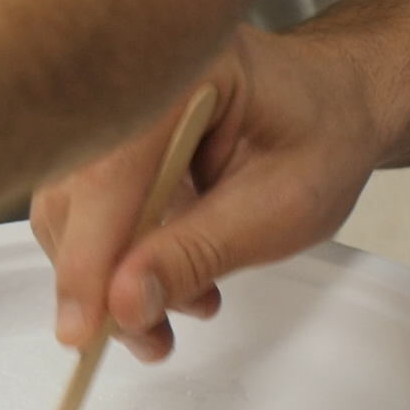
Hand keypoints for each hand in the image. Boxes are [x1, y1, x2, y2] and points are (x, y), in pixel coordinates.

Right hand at [29, 24, 381, 360]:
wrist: (336, 111)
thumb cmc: (321, 139)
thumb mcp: (275, 209)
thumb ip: (195, 253)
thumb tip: (125, 301)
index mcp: (174, 74)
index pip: (107, 177)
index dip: (88, 259)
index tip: (81, 328)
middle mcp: (131, 88)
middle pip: (74, 200)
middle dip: (101, 281)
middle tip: (144, 335)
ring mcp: (115, 119)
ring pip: (74, 217)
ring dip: (113, 280)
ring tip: (178, 310)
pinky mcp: (111, 152)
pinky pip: (90, 217)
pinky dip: (122, 264)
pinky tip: (171, 285)